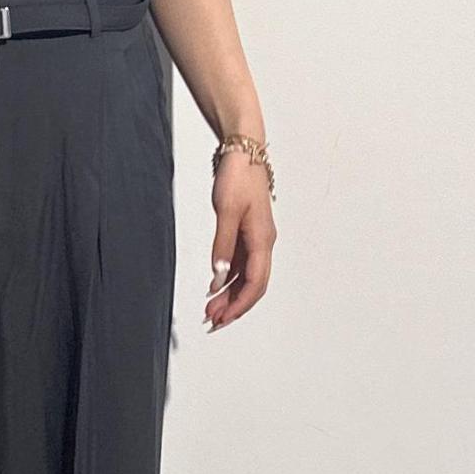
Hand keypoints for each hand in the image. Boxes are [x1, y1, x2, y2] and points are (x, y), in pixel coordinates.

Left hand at [204, 152, 275, 329]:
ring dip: (230, 294)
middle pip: (253, 285)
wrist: (244, 153)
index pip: (255, 283)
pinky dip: (229, 279)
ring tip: (210, 309)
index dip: (239, 304)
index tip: (222, 318)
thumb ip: (222, 245)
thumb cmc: (238, 177)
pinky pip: (241, 264)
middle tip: (212, 320)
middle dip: (234, 306)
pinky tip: (215, 287)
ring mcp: (256, 239)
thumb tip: (218, 276)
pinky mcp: (247, 233)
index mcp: (262, 240)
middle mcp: (263, 243)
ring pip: (246, 276)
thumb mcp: (226, 211)